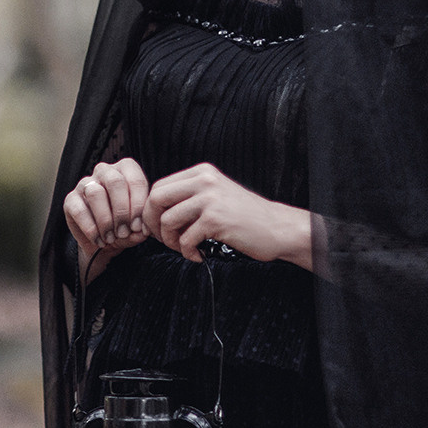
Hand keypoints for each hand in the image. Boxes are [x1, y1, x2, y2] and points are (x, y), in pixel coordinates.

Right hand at [63, 158, 151, 274]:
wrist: (102, 242)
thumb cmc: (123, 227)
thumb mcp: (136, 228)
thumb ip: (141, 228)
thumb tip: (142, 231)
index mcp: (126, 171)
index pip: (135, 180)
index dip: (138, 206)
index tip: (138, 227)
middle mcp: (105, 172)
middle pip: (115, 182)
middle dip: (121, 211)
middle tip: (124, 232)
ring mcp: (85, 184)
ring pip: (96, 193)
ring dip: (105, 220)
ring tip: (111, 238)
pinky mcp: (70, 199)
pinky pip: (79, 210)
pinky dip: (91, 229)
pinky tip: (99, 240)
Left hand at [142, 163, 313, 269]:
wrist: (277, 228)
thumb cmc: (244, 217)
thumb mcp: (215, 195)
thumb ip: (189, 198)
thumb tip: (153, 214)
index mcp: (202, 173)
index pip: (159, 186)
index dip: (151, 210)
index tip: (157, 228)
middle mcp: (204, 180)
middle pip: (156, 199)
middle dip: (153, 224)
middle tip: (165, 240)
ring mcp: (210, 199)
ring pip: (167, 220)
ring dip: (171, 241)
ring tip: (186, 249)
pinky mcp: (216, 219)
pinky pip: (185, 239)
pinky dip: (188, 252)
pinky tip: (199, 255)